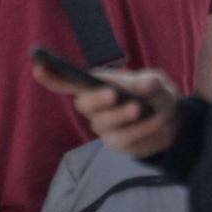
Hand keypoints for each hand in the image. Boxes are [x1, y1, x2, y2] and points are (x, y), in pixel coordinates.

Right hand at [31, 63, 181, 159]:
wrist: (172, 120)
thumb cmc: (154, 94)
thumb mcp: (156, 81)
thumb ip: (149, 81)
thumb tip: (142, 85)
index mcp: (96, 85)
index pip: (67, 82)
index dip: (52, 77)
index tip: (39, 68)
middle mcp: (94, 107)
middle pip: (83, 105)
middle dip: (97, 100)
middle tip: (114, 94)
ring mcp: (103, 127)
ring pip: (103, 124)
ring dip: (123, 116)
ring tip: (144, 110)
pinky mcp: (116, 143)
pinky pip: (123, 140)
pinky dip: (140, 131)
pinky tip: (155, 123)